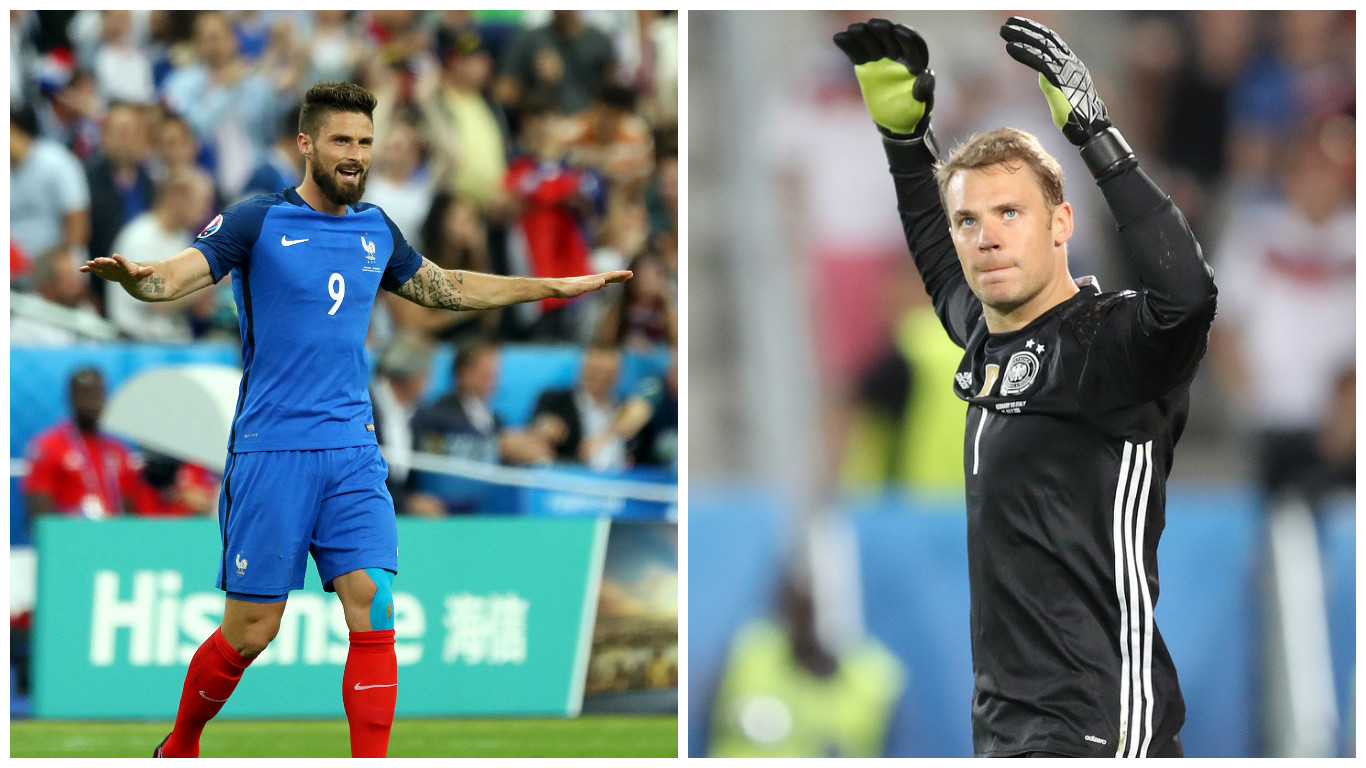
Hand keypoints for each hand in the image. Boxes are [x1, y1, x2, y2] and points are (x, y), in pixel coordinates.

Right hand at [79, 253, 153, 283]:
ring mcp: (107, 267)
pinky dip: (88, 269)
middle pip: (109, 263)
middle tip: (97, 259)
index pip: (123, 262)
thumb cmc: (135, 274)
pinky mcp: (101, 270)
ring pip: (100, 265)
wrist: (127, 274)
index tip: (115, 255)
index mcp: (124, 265)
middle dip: (104, 261)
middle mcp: (114, 265)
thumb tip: (152, 270)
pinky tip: (81, 269)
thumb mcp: (140, 274)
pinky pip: (94, 269)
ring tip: (89, 263)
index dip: (120, 259)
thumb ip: (145, 272)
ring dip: (94, 265)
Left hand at [552, 270, 631, 298]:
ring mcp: (588, 281)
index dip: (620, 275)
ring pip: (605, 279)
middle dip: (620, 275)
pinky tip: (605, 284)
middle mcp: (592, 279)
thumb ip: (592, 285)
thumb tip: (604, 281)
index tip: (630, 273)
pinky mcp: (584, 285)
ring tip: (622, 278)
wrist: (555, 288)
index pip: (610, 275)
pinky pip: (598, 283)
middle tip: (631, 274)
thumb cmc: (566, 289)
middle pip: (609, 276)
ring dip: (614, 278)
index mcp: (593, 279)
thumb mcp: (580, 288)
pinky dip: (605, 282)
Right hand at [833, 18, 934, 138]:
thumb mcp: (919, 105)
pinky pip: (857, 52)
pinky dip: (848, 44)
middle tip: (873, 25)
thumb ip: (923, 89)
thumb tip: (927, 73)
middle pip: (891, 38)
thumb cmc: (911, 113)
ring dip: (864, 34)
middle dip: (883, 30)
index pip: (913, 45)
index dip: (906, 38)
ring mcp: (881, 59)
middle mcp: (899, 56)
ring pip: (873, 42)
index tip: (898, 31)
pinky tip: (838, 37)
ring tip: (853, 29)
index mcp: (915, 62)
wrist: (895, 122)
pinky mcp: (866, 64)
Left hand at [1000, 16, 1109, 146]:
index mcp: (1071, 63)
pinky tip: (1010, 47)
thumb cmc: (1075, 115)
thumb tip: (1042, 75)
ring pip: (1041, 46)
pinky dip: (1024, 53)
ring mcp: (1066, 69)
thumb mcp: (1062, 92)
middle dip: (1026, 29)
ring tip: (1004, 31)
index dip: (1036, 31)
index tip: (1020, 25)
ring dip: (1021, 37)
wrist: (1088, 127)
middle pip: (1046, 39)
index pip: (1053, 41)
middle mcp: (1070, 62)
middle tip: (1007, 23)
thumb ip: (1052, 80)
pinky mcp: (1059, 79)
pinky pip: (1039, 61)